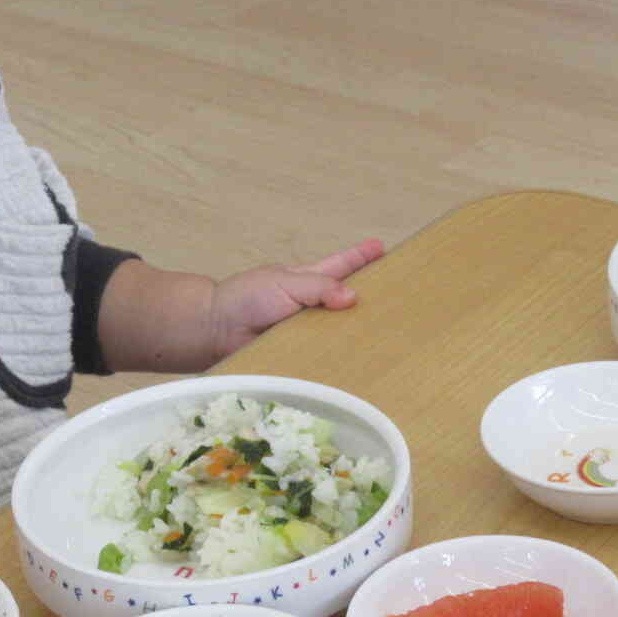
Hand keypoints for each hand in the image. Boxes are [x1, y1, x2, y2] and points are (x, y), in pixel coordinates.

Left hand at [207, 238, 384, 359]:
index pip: (341, 266)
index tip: (383, 248)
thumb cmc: (246, 298)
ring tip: (390, 339)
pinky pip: (325, 359)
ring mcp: (307, 333)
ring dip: (360, 336)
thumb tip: (353, 298)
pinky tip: (360, 368)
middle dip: (372, 300)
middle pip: (348, 303)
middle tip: (402, 301)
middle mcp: (312, 307)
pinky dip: (340, 361)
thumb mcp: (285, 283)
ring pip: (340, 334)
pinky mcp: (301, 357)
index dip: (360, 257)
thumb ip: (319, 288)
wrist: (215, 331)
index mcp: (308, 281)